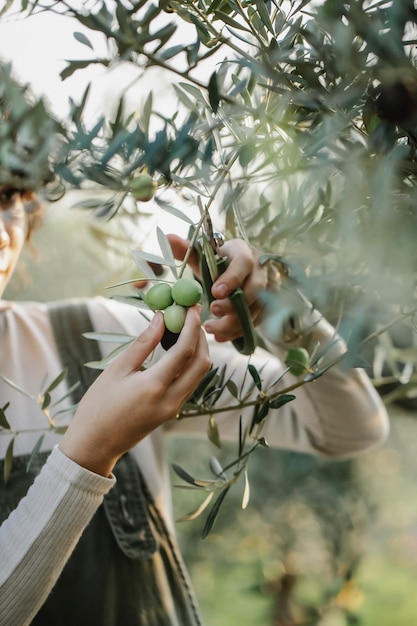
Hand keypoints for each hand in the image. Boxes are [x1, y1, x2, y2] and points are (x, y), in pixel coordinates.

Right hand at [59, 306, 209, 475]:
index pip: (185, 351)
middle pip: (202, 363)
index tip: (192, 307)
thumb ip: (143, 344)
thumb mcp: (117, 370)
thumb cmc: (98, 405)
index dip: (192, 326)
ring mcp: (174, 408)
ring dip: (198, 350)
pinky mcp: (172, 412)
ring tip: (185, 328)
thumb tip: (161, 319)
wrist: (95, 445)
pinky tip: (177, 349)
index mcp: (155, 387)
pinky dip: (190, 363)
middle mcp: (171, 399)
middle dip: (201, 337)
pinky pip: (190, 383)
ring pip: (199, 374)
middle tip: (192, 316)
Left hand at [167, 234, 270, 343]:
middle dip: (234, 304)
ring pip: (256, 310)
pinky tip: (219, 336)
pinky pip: (254, 323)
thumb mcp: (204, 254)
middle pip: (255, 290)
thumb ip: (186, 249)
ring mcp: (266, 291)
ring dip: (233, 322)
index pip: (244, 263)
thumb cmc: (219, 261)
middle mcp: (259, 271)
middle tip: (213, 310)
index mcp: (243, 252)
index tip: (214, 293)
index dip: (231, 279)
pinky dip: (236, 332)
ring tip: (210, 328)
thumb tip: (167, 237)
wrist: (237, 269)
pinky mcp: (264, 308)